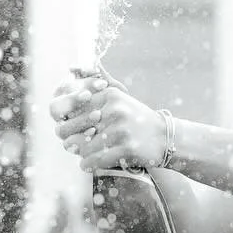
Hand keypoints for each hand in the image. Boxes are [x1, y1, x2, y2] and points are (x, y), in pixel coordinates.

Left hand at [49, 66, 165, 172]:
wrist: (165, 138)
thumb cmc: (136, 119)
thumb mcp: (118, 97)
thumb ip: (96, 83)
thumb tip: (71, 67)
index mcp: (109, 95)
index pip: (72, 108)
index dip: (66, 121)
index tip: (71, 128)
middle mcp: (114, 110)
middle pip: (72, 129)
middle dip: (70, 139)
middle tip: (72, 144)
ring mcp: (120, 130)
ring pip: (82, 147)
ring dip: (80, 154)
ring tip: (83, 155)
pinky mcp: (126, 149)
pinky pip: (94, 160)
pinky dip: (88, 165)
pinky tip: (89, 164)